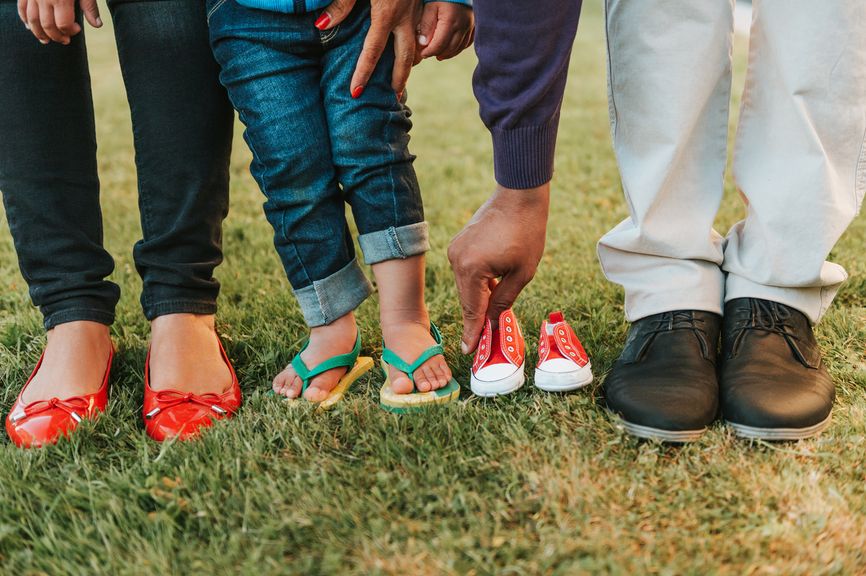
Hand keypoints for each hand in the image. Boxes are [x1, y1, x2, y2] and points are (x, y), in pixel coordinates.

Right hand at [18, 0, 100, 44]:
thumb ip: (89, 6)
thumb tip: (97, 25)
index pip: (64, 24)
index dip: (71, 31)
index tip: (77, 29)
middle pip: (47, 25)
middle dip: (56, 36)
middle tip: (64, 40)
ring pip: (32, 19)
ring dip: (38, 33)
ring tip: (46, 40)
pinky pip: (21, 8)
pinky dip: (24, 19)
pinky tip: (30, 27)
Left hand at [316, 0, 420, 97]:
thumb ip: (340, 5)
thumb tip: (322, 26)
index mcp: (386, 14)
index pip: (373, 51)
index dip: (363, 73)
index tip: (356, 92)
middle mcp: (405, 17)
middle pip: (404, 57)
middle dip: (399, 80)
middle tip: (394, 98)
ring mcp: (416, 11)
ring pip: (418, 47)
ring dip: (410, 64)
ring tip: (402, 79)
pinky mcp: (421, 4)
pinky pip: (422, 33)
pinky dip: (418, 47)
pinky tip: (411, 53)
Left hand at [417, 2, 473, 61]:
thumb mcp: (430, 7)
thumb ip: (426, 25)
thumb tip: (423, 44)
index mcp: (450, 22)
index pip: (439, 45)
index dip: (429, 52)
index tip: (422, 54)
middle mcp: (462, 26)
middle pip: (449, 49)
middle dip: (437, 53)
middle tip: (428, 54)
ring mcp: (470, 27)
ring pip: (459, 48)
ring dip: (447, 53)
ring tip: (438, 54)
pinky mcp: (474, 26)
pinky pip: (467, 43)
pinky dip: (458, 48)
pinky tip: (450, 49)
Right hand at [448, 184, 549, 353]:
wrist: (519, 196)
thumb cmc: (527, 233)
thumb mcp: (522, 273)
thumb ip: (504, 301)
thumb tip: (492, 324)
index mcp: (471, 269)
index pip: (473, 309)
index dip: (472, 332)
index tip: (468, 351)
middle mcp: (456, 260)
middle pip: (467, 299)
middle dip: (477, 317)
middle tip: (483, 339)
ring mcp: (455, 250)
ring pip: (466, 286)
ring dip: (479, 298)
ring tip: (492, 313)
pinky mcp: (458, 243)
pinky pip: (465, 271)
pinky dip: (477, 282)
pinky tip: (492, 286)